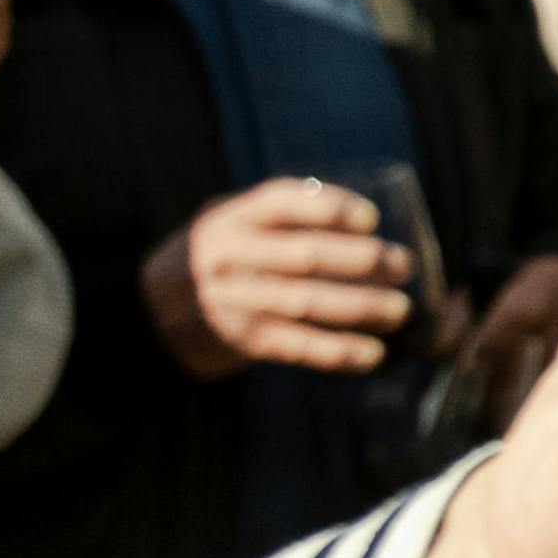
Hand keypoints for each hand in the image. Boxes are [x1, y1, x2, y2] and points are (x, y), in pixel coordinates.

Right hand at [150, 177, 420, 378]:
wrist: (153, 309)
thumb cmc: (223, 254)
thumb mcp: (234, 221)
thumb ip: (284, 217)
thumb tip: (368, 227)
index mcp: (233, 218)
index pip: (281, 203)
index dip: (329, 208)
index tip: (371, 218)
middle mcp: (231, 257)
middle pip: (303, 256)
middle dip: (361, 261)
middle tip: (403, 264)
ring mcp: (236, 301)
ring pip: (304, 304)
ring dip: (359, 308)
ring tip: (399, 309)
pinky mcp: (245, 340)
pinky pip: (296, 348)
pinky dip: (337, 353)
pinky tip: (373, 354)